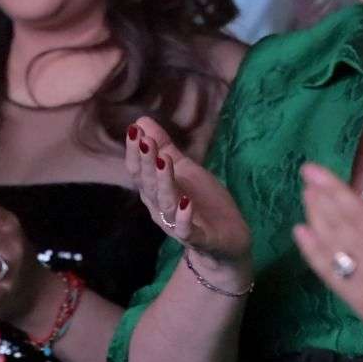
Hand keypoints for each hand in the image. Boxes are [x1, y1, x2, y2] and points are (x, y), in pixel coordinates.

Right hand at [126, 117, 250, 267]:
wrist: (227, 241)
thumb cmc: (203, 202)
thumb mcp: (184, 170)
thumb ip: (164, 147)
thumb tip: (141, 121)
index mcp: (156, 192)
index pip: (139, 172)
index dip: (135, 152)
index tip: (134, 129)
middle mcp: (162, 209)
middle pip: (149, 185)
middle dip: (146, 162)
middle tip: (145, 140)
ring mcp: (178, 225)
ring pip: (166, 203)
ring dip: (164, 182)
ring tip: (163, 160)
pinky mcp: (199, 238)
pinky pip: (187, 230)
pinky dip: (184, 217)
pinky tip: (186, 202)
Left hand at [293, 165, 362, 361]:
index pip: (361, 215)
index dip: (335, 191)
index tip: (315, 170)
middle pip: (340, 228)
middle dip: (321, 199)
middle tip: (307, 175)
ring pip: (331, 249)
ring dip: (315, 220)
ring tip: (306, 197)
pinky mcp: (358, 306)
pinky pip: (329, 275)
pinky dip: (312, 253)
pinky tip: (303, 237)